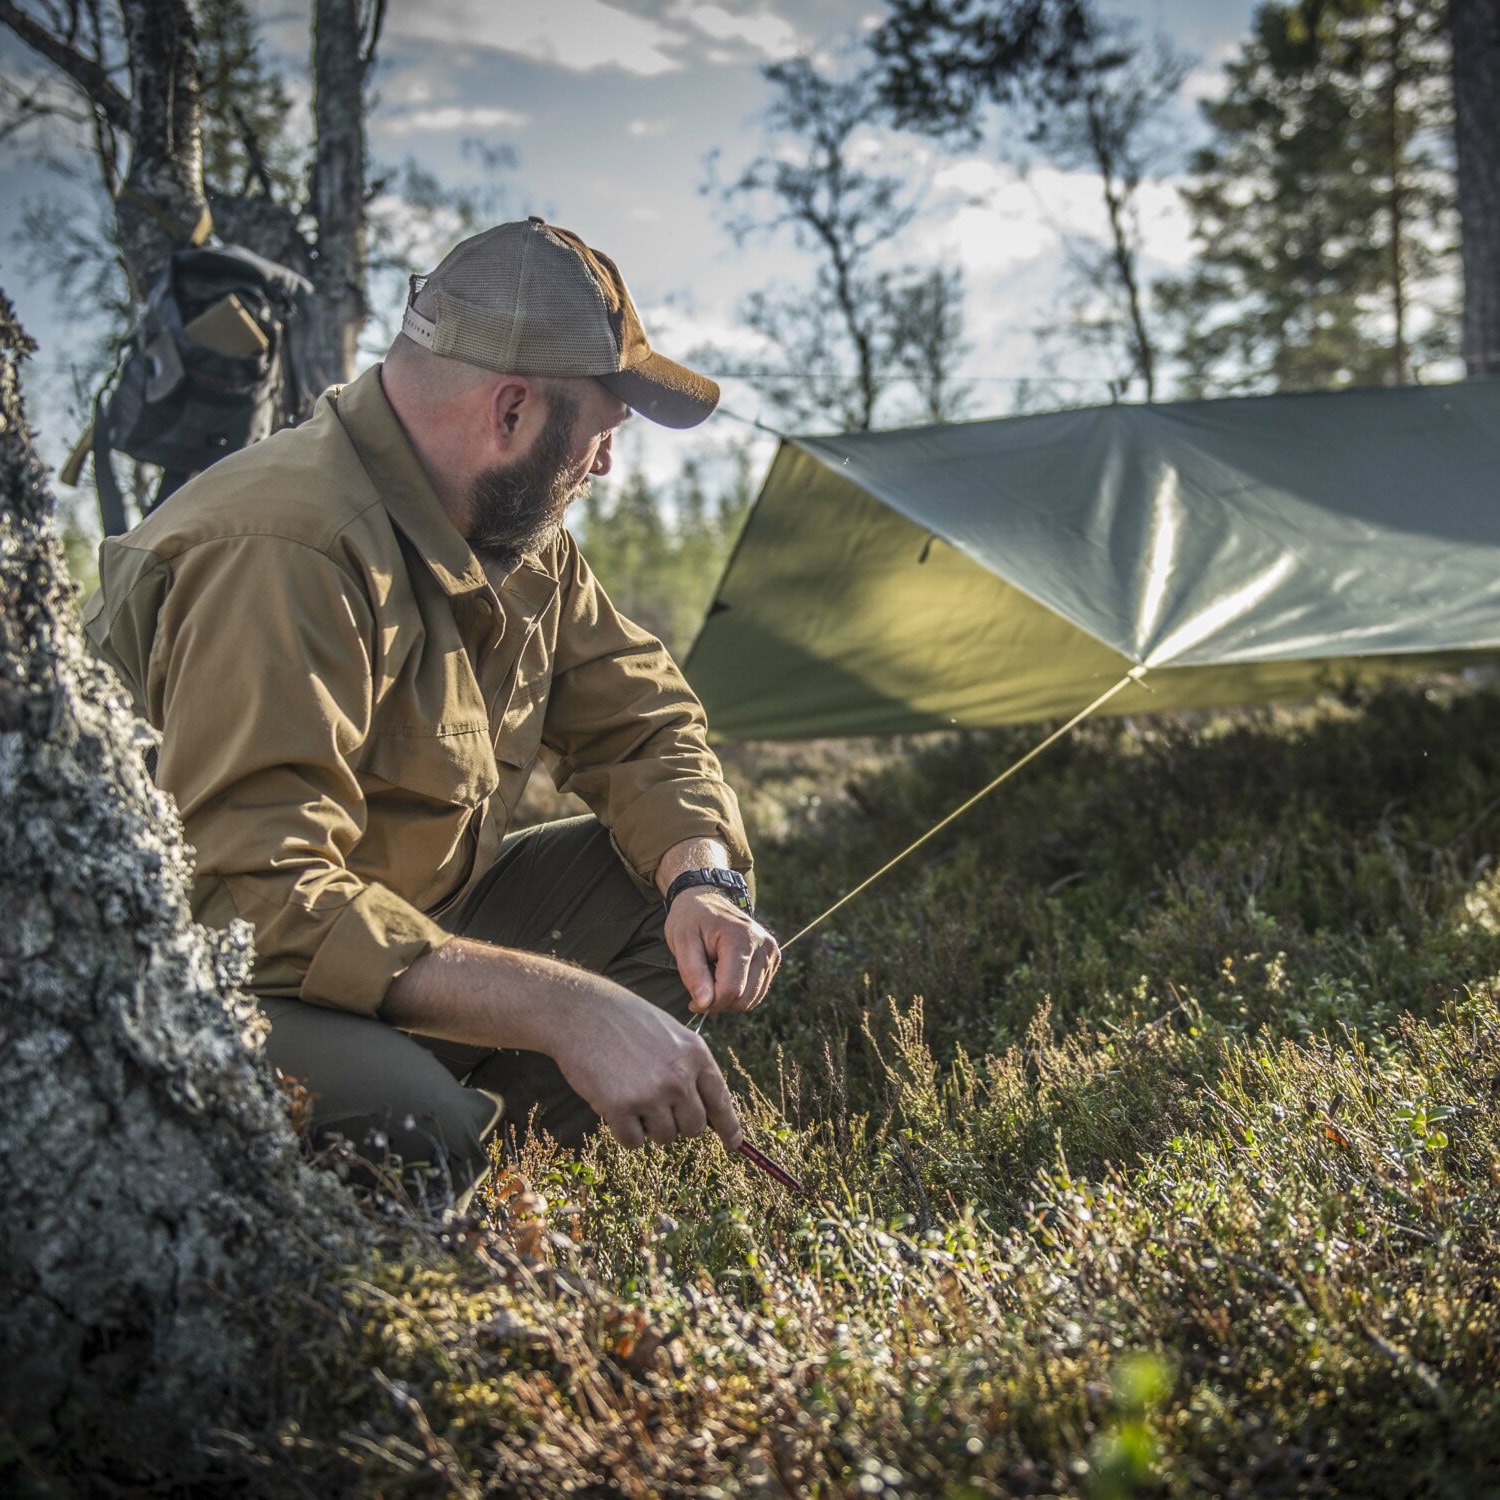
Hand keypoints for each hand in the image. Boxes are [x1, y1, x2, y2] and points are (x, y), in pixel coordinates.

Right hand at [550, 982, 742, 1150]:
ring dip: (648, 1126)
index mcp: (695, 1054)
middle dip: (677, 1123)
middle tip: (654, 1102)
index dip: (728, 1127)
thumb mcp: (671, 1034)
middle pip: (693, 1127)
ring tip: (631, 1094)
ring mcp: (651, 1094)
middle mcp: (679, 1077)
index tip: (733, 1144)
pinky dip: (624, 1131)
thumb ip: (690, 1068)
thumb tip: (707, 1114)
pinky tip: (613, 1103)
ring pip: (664, 1138)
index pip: (720, 1101)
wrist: (581, 1012)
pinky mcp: (621, 1108)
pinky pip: (634, 1142)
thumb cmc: (625, 1021)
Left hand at [664, 887, 779, 1016]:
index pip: (731, 989)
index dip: (709, 1003)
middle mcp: (763, 945)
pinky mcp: (773, 958)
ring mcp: (771, 952)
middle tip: (700, 989)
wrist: (705, 899)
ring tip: (712, 978)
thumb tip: (705, 1003)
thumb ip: (692, 973)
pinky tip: (724, 976)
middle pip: (744, 998)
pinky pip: (757, 993)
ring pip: (752, 1000)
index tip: (692, 1002)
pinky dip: (739, 992)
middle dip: (719, 1002)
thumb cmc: (690, 919)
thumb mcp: (681, 941)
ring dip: (729, 998)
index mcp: (741, 938)